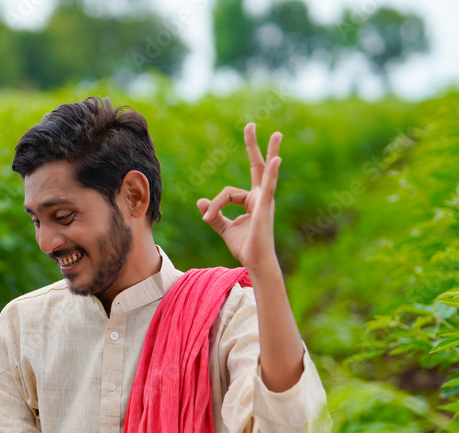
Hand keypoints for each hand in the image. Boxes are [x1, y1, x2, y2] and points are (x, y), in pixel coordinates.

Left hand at [197, 123, 281, 275]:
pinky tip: (276, 160)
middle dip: (253, 146)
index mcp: (251, 200)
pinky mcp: (265, 207)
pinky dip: (272, 174)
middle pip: (256, 166)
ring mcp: (265, 200)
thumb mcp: (224, 229)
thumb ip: (214, 214)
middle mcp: (260, 196)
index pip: (228, 193)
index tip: (206, 217)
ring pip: (262, 172)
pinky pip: (269, 187)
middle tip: (250, 125)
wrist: (255, 262)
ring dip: (270, 152)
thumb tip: (201, 202)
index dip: (215, 204)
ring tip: (276, 134)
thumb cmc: (244, 247)